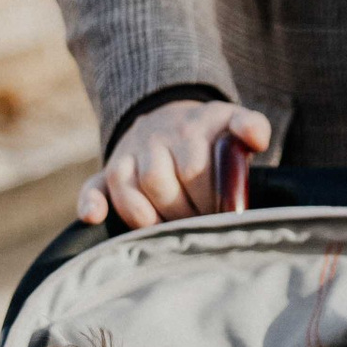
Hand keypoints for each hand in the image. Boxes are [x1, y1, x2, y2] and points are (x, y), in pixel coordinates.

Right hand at [80, 102, 270, 228]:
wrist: (171, 116)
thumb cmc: (211, 136)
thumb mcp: (234, 123)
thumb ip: (251, 127)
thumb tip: (255, 139)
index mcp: (190, 129)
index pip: (194, 169)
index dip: (209, 199)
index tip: (224, 215)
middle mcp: (156, 138)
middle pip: (159, 182)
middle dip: (182, 213)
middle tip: (200, 227)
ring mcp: (130, 155)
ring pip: (127, 187)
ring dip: (147, 217)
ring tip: (169, 231)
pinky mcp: (110, 171)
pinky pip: (93, 186)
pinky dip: (91, 202)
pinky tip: (94, 216)